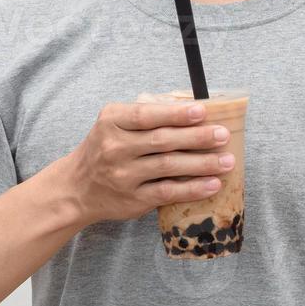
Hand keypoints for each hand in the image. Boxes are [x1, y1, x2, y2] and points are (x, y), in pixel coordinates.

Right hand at [62, 100, 236, 225]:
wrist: (77, 187)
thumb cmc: (105, 148)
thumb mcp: (113, 124)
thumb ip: (145, 114)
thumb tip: (189, 106)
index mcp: (111, 122)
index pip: (146, 115)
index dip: (175, 114)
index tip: (202, 111)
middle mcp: (115, 148)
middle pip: (162, 141)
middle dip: (197, 137)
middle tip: (223, 135)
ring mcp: (124, 176)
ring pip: (169, 167)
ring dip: (202, 164)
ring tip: (227, 161)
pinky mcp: (133, 200)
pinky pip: (168, 192)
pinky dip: (193, 188)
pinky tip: (212, 184)